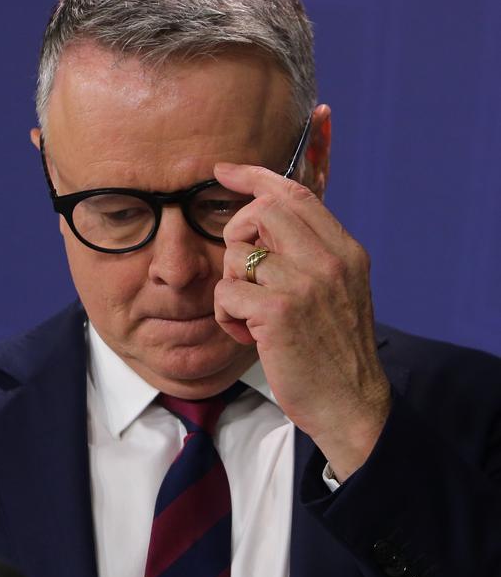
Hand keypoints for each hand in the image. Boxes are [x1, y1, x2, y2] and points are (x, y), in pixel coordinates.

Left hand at [213, 161, 390, 481]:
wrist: (351, 405)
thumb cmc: (335, 352)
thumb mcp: (340, 292)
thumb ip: (314, 255)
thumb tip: (268, 218)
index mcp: (345, 251)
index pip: (295, 193)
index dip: (255, 176)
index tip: (225, 171)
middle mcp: (328, 260)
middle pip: (262, 210)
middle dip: (236, 232)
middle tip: (239, 269)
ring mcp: (304, 284)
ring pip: (236, 255)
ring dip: (230, 286)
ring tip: (250, 317)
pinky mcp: (277, 313)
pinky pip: (226, 292)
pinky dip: (225, 315)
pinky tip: (247, 336)